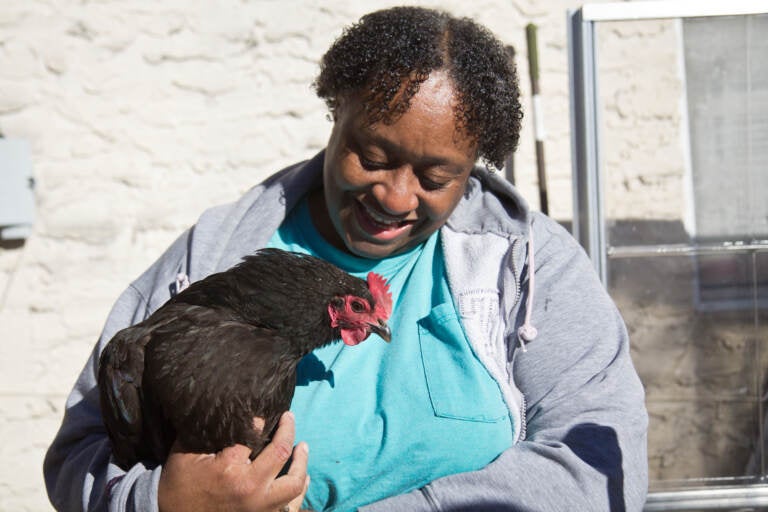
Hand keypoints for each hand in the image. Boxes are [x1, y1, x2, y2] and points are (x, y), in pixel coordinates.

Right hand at [158, 411, 309, 511]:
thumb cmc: (179, 482)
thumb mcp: (186, 452)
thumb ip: (211, 431)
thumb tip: (235, 409)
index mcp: (229, 469)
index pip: (254, 434)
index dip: (261, 419)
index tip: (265, 410)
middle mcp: (250, 489)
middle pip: (282, 454)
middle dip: (288, 430)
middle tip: (289, 417)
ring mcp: (259, 507)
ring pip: (293, 484)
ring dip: (301, 462)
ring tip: (303, 446)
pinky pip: (291, 504)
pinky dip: (299, 488)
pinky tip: (301, 474)